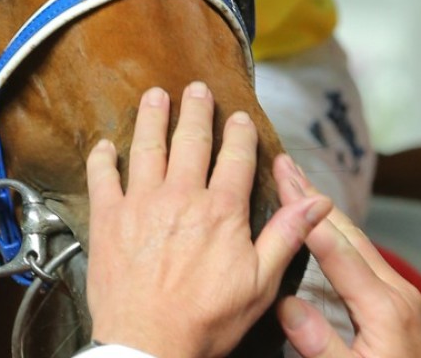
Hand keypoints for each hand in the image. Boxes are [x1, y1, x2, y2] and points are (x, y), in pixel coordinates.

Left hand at [85, 82, 332, 357]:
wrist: (148, 344)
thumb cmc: (205, 320)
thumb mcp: (260, 283)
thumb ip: (287, 235)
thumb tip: (318, 201)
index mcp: (221, 210)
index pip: (235, 157)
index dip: (239, 133)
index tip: (239, 117)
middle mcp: (181, 197)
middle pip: (191, 140)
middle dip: (196, 110)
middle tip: (197, 89)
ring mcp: (141, 204)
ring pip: (147, 147)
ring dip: (152, 117)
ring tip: (155, 95)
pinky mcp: (108, 220)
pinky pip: (102, 178)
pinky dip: (102, 158)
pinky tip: (105, 145)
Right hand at [274, 159, 420, 357]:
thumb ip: (321, 345)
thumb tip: (285, 303)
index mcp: (383, 308)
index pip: (335, 247)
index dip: (304, 211)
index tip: (281, 178)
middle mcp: (397, 293)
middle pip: (349, 233)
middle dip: (313, 196)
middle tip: (283, 162)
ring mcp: (403, 297)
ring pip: (358, 242)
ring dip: (325, 212)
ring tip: (297, 183)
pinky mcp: (401, 306)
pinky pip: (365, 259)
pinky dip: (338, 236)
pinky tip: (323, 231)